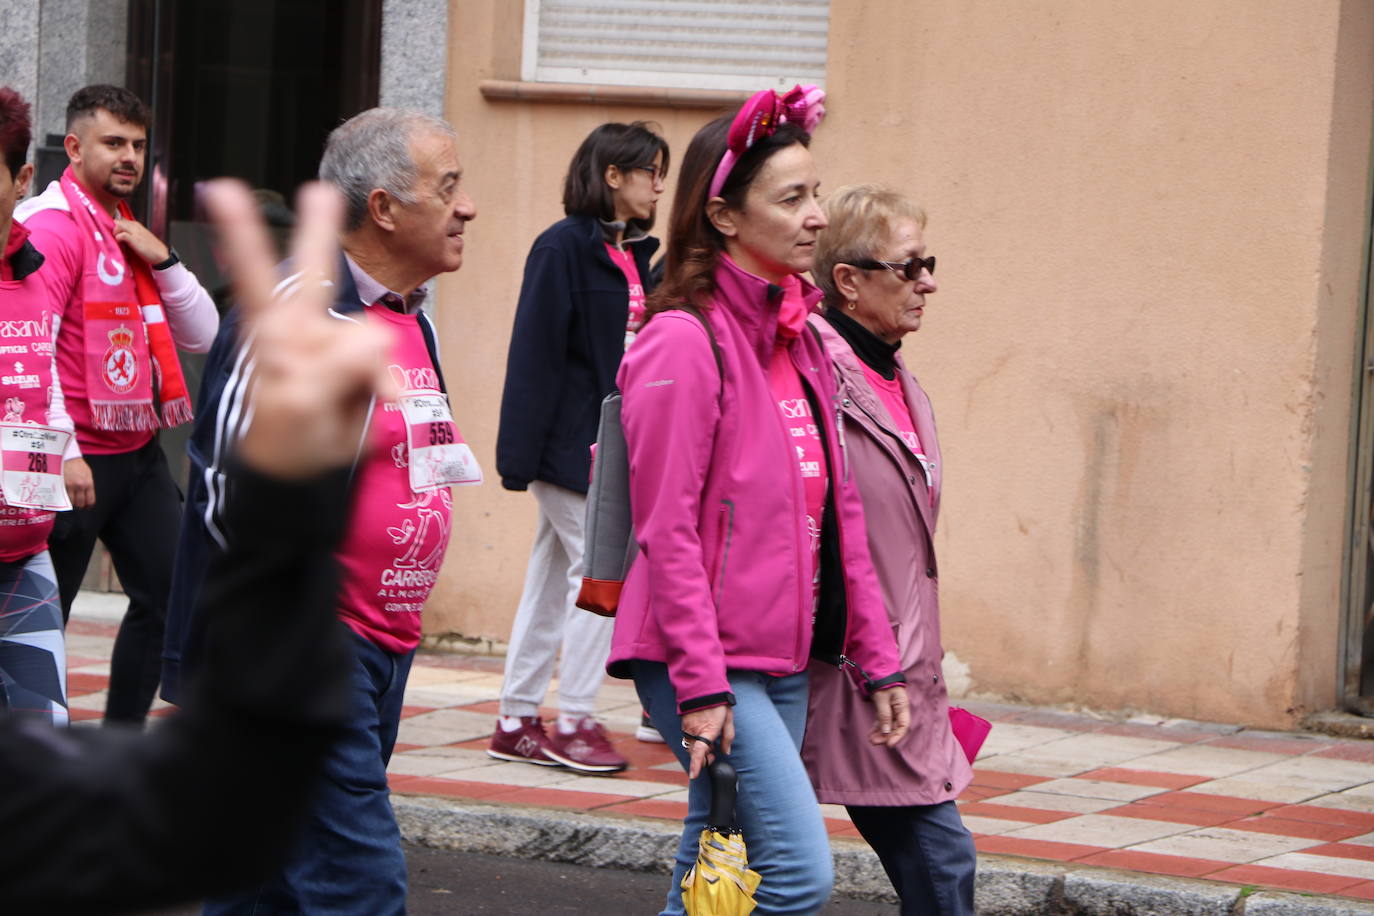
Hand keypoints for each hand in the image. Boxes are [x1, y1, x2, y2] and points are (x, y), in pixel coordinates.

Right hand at [64, 457, 94, 508]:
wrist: (68, 457)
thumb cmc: (78, 465)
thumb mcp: (88, 475)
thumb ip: (88, 486)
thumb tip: (87, 496)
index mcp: (88, 483)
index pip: (90, 500)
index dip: (88, 506)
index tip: (87, 507)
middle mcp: (79, 486)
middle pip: (80, 503)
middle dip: (79, 506)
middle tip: (78, 505)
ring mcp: (69, 486)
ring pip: (70, 502)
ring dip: (70, 503)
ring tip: (70, 501)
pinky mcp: (60, 485)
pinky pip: (62, 496)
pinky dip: (63, 498)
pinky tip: (63, 497)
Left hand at [112, 218, 170, 264]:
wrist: (161, 255)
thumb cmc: (151, 248)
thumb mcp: (141, 236)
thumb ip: (132, 232)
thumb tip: (121, 233)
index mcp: (137, 225)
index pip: (121, 220)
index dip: (114, 226)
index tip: (112, 234)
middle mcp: (135, 226)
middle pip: (118, 222)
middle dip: (112, 228)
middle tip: (111, 237)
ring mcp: (135, 232)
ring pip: (118, 226)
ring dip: (114, 232)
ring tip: (115, 240)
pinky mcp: (135, 239)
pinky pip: (122, 235)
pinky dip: (118, 238)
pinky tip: (119, 242)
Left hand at [202, 180, 395, 478]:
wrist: (304, 467)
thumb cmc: (290, 436)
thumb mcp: (302, 407)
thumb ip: (332, 370)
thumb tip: (371, 342)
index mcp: (272, 332)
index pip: (253, 276)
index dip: (241, 233)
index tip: (220, 187)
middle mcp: (302, 325)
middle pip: (314, 270)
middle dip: (318, 230)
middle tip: (320, 192)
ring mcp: (333, 340)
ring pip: (369, 334)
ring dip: (371, 370)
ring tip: (347, 401)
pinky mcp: (360, 357)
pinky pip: (387, 358)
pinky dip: (385, 383)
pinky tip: (377, 400)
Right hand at [681, 705, 733, 779]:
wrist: (703, 687)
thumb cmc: (718, 704)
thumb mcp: (728, 720)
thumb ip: (728, 737)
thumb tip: (726, 752)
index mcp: (707, 731)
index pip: (699, 752)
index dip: (696, 765)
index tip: (693, 775)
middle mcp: (694, 731)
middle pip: (694, 753)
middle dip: (703, 758)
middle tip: (713, 753)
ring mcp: (687, 727)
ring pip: (690, 746)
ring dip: (698, 750)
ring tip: (709, 743)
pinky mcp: (684, 724)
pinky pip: (687, 738)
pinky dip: (694, 742)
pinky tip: (702, 735)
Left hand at [869, 684, 909, 746]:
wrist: (879, 672)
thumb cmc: (883, 683)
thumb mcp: (882, 698)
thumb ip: (884, 714)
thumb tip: (885, 731)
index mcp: (902, 706)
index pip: (903, 725)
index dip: (898, 736)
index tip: (889, 744)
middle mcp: (899, 710)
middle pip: (895, 727)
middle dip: (886, 736)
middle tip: (874, 742)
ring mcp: (892, 710)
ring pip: (888, 725)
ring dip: (880, 734)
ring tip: (871, 740)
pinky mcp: (885, 710)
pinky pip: (882, 721)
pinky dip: (877, 728)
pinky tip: (871, 734)